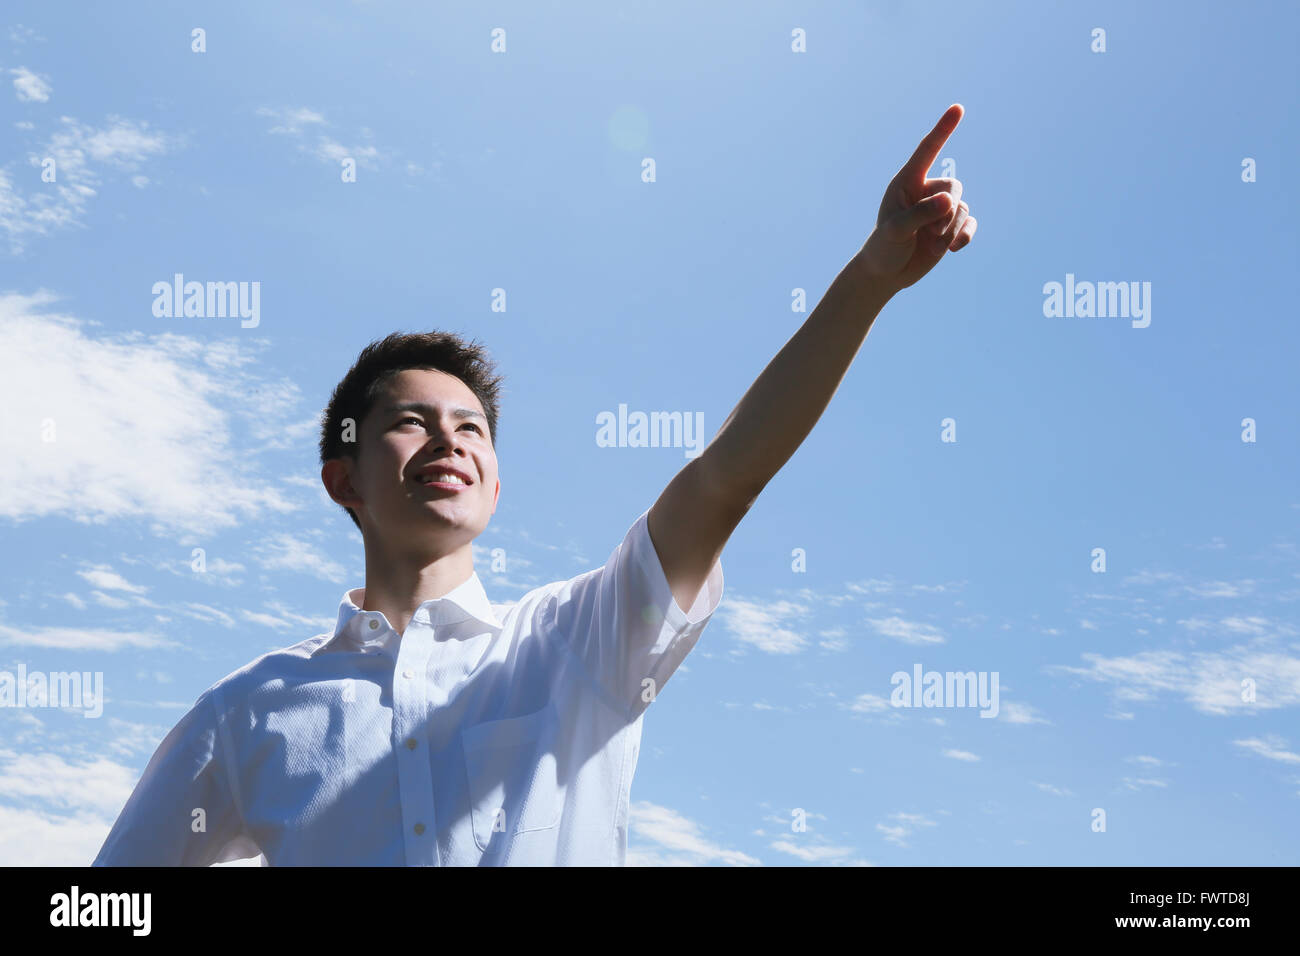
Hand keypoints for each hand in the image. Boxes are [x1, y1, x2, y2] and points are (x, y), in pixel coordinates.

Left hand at [854, 104, 976, 293]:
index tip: (958, 108)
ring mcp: (940, 209)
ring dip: (951, 229)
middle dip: (947, 211)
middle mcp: (926, 191)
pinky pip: (970, 222)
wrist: (887, 273)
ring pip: (962, 208)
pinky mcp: (950, 227)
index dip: (943, 129)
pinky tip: (952, 249)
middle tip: (930, 232)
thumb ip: (920, 214)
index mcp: (907, 182)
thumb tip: (949, 201)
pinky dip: (964, 236)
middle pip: (954, 186)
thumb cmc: (884, 247)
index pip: (927, 151)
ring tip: (932, 245)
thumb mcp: (896, 230)